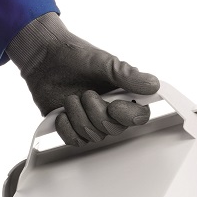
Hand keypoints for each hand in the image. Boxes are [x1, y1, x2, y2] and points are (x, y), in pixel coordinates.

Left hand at [6, 12, 159, 146]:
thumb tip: (153, 85)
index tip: (114, 106)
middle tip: (86, 94)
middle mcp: (108, 110)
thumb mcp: (104, 61)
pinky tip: (62, 112)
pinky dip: (66, 127)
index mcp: (122, 95)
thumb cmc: (73, 55)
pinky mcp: (72, 128)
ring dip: (78, 116)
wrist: (43, 57)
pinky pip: (74, 141)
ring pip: (93, 136)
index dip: (128, 117)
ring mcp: (90, 121)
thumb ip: (128, 75)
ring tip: (71, 98)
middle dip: (96, 113)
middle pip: (113, 130)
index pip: (138, 117)